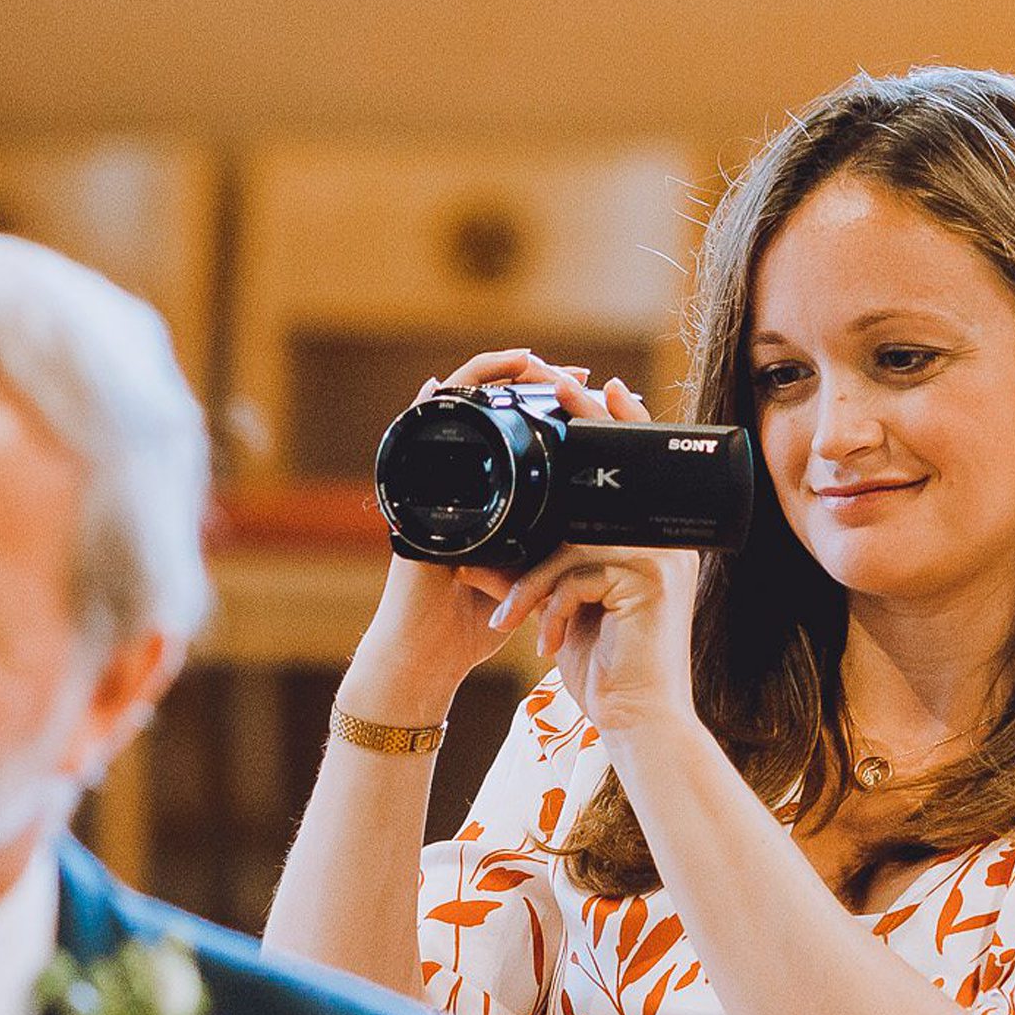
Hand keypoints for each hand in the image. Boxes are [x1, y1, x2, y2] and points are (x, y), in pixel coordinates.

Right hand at [343, 350, 653, 724]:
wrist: (433, 652)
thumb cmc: (476, 620)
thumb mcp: (530, 572)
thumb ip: (552, 542)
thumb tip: (602, 519)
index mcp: (493, 495)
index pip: (523, 432)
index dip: (557, 407)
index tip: (597, 397)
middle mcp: (462, 479)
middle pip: (494, 408)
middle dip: (533, 381)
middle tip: (574, 375)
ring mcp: (434, 479)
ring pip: (460, 404)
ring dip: (495, 375)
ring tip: (531, 361)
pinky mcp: (412, 488)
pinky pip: (425, 425)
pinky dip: (445, 396)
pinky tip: (452, 382)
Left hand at [488, 537, 702, 736]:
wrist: (636, 721)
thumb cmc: (607, 676)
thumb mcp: (560, 616)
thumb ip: (534, 582)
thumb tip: (487, 559)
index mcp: (647, 550)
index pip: (581, 532)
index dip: (537, 555)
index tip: (499, 583)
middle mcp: (663, 548)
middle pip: (575, 534)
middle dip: (529, 574)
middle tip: (504, 613)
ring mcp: (661, 561)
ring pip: (572, 551)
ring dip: (533, 590)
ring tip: (518, 627)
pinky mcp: (649, 581)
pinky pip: (578, 578)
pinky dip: (554, 611)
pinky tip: (551, 646)